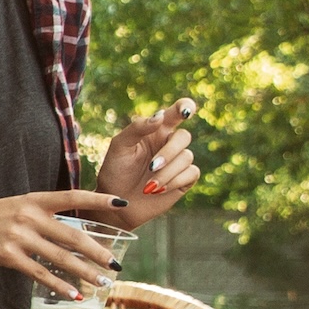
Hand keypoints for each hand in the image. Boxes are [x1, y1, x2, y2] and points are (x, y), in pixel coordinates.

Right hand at [0, 189, 130, 296]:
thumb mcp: (15, 206)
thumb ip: (41, 214)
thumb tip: (69, 230)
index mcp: (33, 200)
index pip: (72, 196)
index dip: (99, 199)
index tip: (122, 204)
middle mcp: (28, 216)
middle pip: (72, 235)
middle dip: (98, 252)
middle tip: (115, 265)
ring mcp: (18, 236)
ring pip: (60, 257)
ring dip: (84, 272)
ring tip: (102, 282)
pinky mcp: (8, 256)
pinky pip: (39, 273)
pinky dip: (58, 286)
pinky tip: (72, 294)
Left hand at [96, 97, 201, 214]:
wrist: (117, 201)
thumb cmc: (116, 170)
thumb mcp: (120, 146)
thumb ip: (138, 128)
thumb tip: (160, 117)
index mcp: (156, 130)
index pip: (176, 112)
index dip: (185, 106)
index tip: (186, 111)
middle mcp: (170, 143)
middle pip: (184, 136)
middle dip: (169, 152)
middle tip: (151, 166)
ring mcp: (178, 161)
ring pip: (187, 157)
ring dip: (167, 172)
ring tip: (148, 186)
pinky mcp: (184, 179)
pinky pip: (192, 173)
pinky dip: (174, 181)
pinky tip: (158, 190)